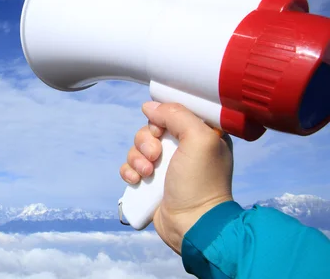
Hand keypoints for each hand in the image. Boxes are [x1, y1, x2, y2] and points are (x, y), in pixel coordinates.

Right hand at [119, 101, 233, 253]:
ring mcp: (166, 167)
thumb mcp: (199, 139)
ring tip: (147, 173)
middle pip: (151, 129)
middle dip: (146, 141)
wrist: (191, 224)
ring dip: (137, 158)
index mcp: (201, 135)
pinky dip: (129, 171)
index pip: (174, 113)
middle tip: (156, 156)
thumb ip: (176, 115)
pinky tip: (137, 180)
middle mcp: (184, 149)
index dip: (162, 118)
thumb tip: (148, 106)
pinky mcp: (151, 183)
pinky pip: (130, 166)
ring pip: (138, 147)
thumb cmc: (200, 182)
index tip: (162, 129)